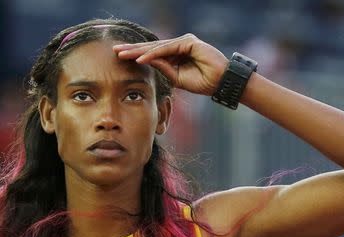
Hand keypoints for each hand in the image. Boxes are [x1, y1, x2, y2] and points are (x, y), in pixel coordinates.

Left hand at [113, 34, 227, 95]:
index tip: (121, 58)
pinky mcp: (189, 42)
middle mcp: (179, 45)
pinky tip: (141, 58)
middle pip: (152, 47)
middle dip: (133, 49)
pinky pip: (167, 49)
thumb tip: (146, 62)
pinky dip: (154, 54)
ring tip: (123, 54)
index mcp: (176, 54)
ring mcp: (184, 42)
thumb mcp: (178, 78)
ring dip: (139, 51)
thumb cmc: (204, 82)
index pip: (153, 54)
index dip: (137, 55)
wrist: (222, 82)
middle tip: (115, 50)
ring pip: (158, 47)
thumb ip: (164, 69)